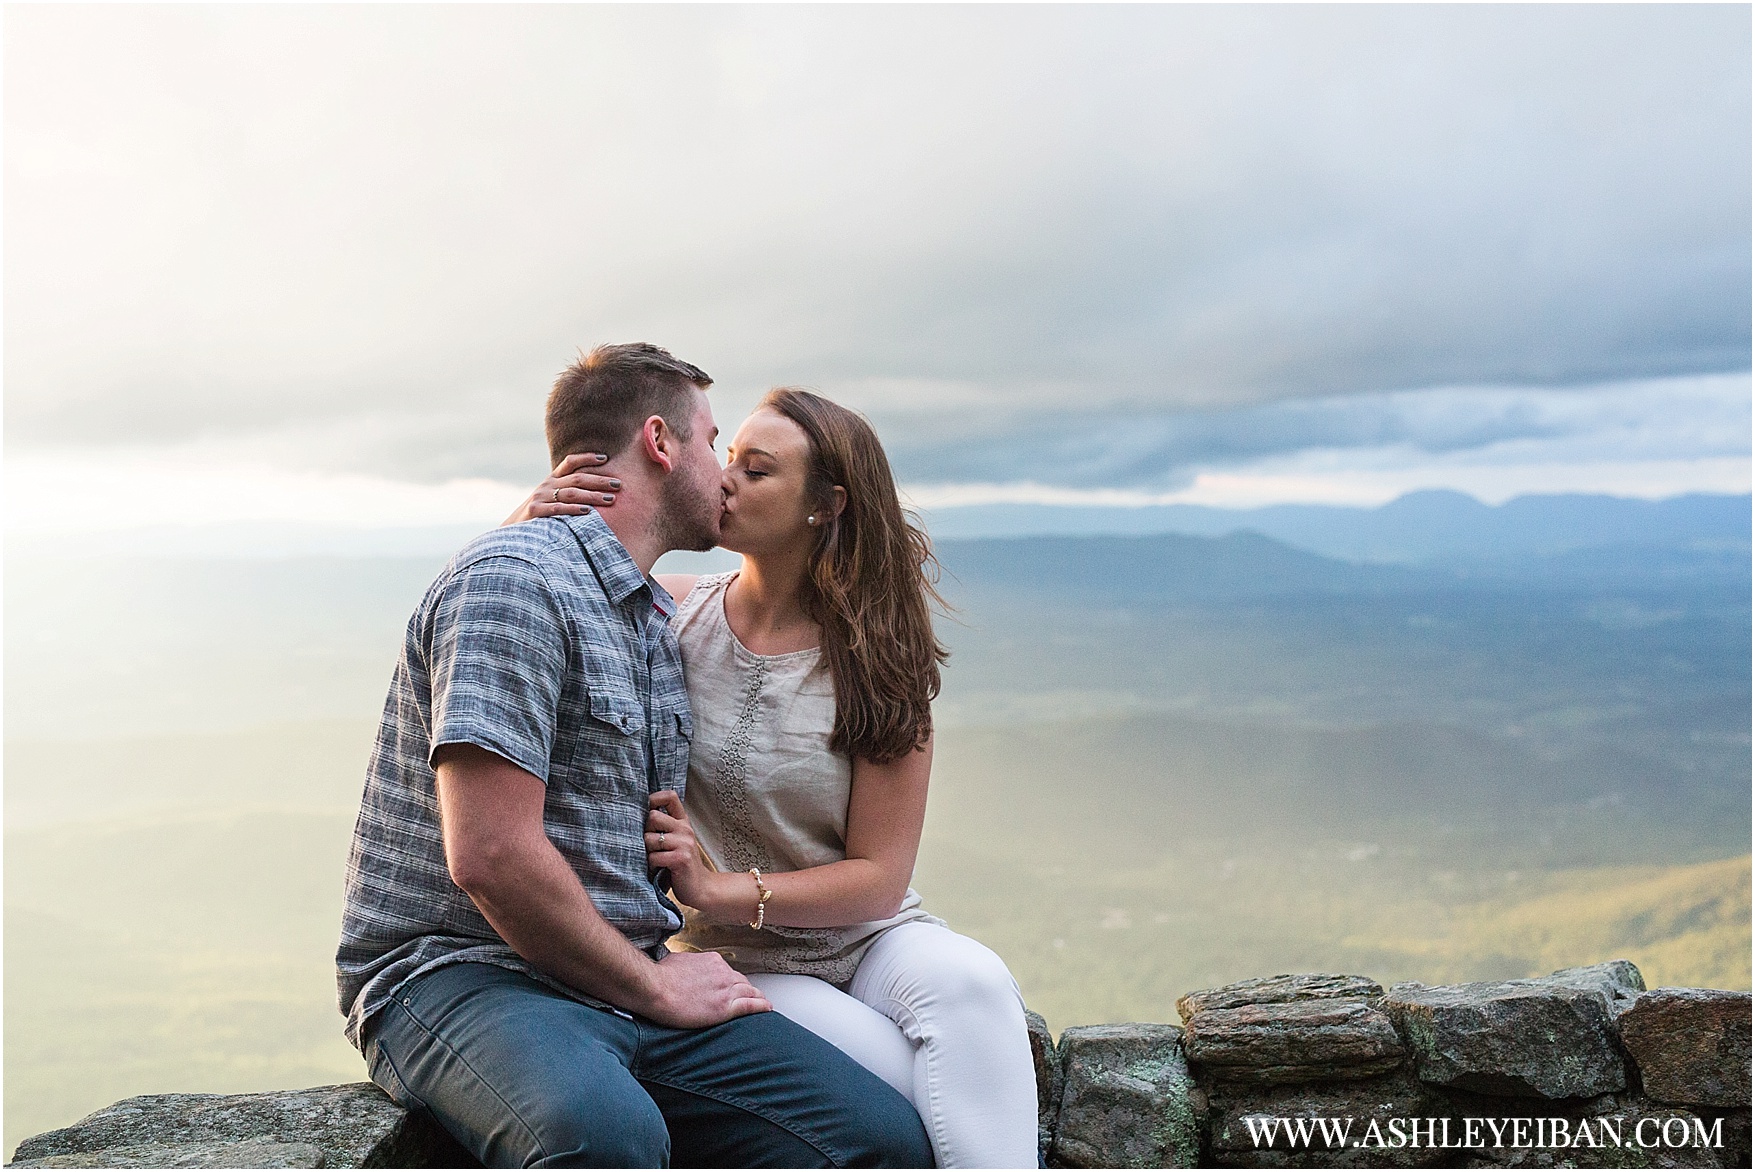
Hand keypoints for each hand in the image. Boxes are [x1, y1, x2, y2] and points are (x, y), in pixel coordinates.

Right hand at [502, 453, 621, 524]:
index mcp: (552, 479)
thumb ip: (570, 491)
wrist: (513, 530)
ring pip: (571, 493)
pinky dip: (573, 510)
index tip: (606, 458)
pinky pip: (557, 509)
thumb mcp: (552, 498)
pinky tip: (588, 512)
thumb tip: (601, 490)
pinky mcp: (535, 511)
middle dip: (600, 480)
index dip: (587, 458)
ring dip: (593, 495)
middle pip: (577, 478)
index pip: (570, 462)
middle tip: (619, 484)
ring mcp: (540, 497)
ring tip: (610, 499)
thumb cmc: (540, 515)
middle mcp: (547, 485)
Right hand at [642, 949, 769, 1027]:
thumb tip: (680, 966)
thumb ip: (685, 964)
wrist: (655, 988)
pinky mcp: (725, 1007)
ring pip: (750, 992)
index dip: (732, 981)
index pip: (729, 972)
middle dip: (747, 989)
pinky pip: (751, 1005)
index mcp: (712, 961)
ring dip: (758, 997)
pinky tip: (767, 1008)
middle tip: (751, 996)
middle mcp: (722, 972)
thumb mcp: (675, 960)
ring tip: (763, 1003)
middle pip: (742, 981)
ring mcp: (726, 989)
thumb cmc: (659, 976)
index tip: (732, 986)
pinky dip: (762, 1006)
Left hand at [647, 791, 713, 909]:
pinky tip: (658, 869)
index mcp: (683, 822)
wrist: (700, 888)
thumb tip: (635, 816)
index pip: (670, 796)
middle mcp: (685, 829)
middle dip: (645, 832)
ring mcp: (684, 843)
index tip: (646, 811)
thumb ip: (665, 827)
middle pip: (652, 817)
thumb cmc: (681, 864)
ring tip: (655, 860)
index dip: (654, 798)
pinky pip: (653, 857)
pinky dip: (651, 865)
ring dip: (646, 852)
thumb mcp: (677, 840)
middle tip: (651, 846)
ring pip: (649, 838)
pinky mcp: (680, 859)